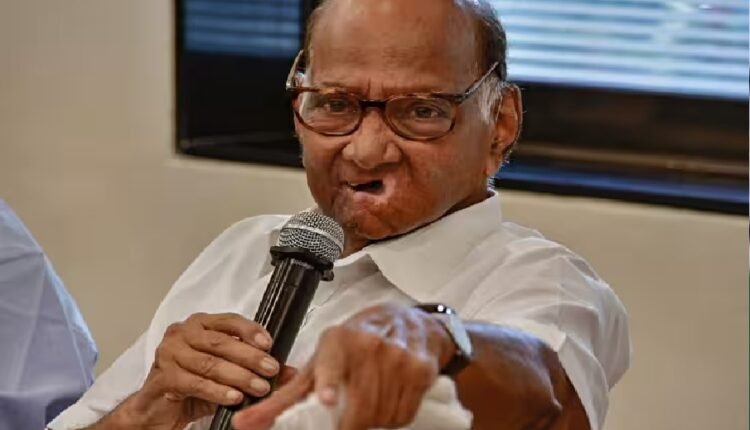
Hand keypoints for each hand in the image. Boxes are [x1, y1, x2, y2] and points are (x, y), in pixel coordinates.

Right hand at [111, 313, 293, 429]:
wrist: (158, 409)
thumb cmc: (191, 384)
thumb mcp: (226, 374)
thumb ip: (254, 369)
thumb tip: (289, 372)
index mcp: (198, 324)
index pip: (228, 320)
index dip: (250, 330)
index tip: (269, 343)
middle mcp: (182, 334)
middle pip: (221, 342)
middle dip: (250, 357)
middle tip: (271, 370)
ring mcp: (169, 354)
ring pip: (210, 363)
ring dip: (239, 376)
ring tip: (259, 388)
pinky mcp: (163, 377)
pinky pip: (195, 383)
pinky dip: (218, 391)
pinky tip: (235, 398)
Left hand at [232, 303, 454, 429]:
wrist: (408, 323)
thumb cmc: (357, 343)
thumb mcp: (319, 362)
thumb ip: (283, 398)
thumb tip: (243, 424)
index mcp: (338, 340)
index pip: (332, 363)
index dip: (329, 381)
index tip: (326, 397)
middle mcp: (369, 344)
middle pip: (358, 407)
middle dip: (350, 420)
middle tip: (347, 413)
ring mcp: (398, 357)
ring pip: (381, 415)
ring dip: (373, 419)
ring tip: (370, 397)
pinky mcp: (421, 370)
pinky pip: (402, 415)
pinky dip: (393, 416)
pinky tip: (389, 396)